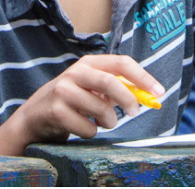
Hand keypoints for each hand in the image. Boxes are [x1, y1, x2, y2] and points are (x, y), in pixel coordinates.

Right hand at [0, 55, 160, 149]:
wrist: (35, 116)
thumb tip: (147, 94)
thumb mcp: (92, 88)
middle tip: (136, 112)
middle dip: (128, 99)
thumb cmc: (72, 102)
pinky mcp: (56, 110)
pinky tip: (79, 127)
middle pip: (110, 82)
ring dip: (108, 122)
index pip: (121, 63)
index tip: (159, 92)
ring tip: (99, 122)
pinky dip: (91, 132)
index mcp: (89, 63)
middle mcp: (75, 72)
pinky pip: (88, 128)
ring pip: (101, 110)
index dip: (143, 77)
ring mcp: (63, 90)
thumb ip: (115, 87)